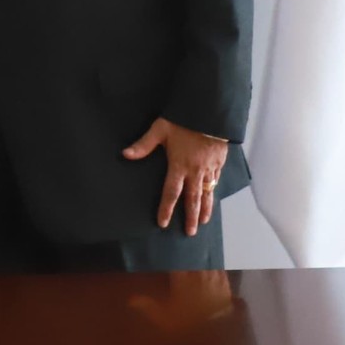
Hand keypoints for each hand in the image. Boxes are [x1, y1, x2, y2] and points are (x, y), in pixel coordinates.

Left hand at [122, 117, 229, 236]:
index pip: (171, 193)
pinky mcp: (219, 162)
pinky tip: (212, 197)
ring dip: (204, 209)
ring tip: (203, 222)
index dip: (166, 209)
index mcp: (179, 166)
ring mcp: (209, 168)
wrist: (210, 112)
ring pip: (207, 194)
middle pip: (192, 199)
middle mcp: (195, 171)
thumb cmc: (183, 120)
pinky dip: (214, 192)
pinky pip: (216, 181)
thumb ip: (143, 144)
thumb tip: (125, 154)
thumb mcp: (160, 130)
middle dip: (189, 217)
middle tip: (189, 233)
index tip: (163, 223)